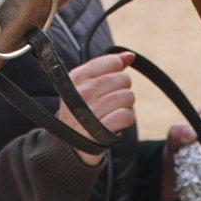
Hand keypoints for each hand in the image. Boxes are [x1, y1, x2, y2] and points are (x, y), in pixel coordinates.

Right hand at [57, 51, 135, 165]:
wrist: (70, 144)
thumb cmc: (83, 108)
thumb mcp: (87, 84)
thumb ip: (107, 66)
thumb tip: (130, 55)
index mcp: (77, 77)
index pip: (112, 62)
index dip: (117, 71)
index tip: (109, 82)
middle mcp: (81, 92)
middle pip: (124, 79)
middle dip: (123, 89)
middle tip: (111, 99)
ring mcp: (89, 112)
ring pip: (128, 97)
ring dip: (126, 105)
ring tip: (113, 110)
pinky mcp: (99, 131)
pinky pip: (127, 115)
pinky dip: (126, 118)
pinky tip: (116, 121)